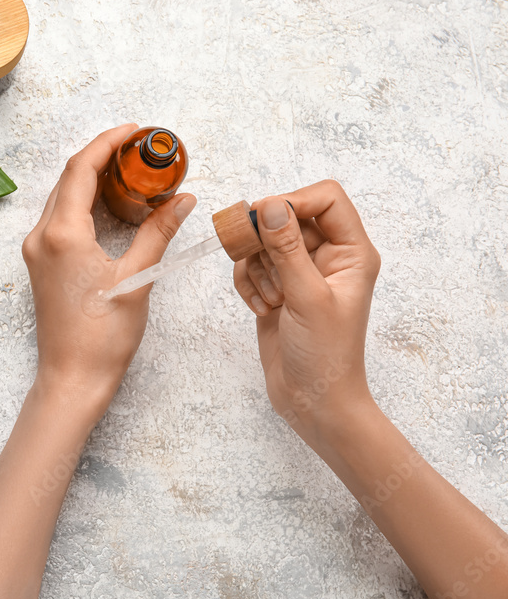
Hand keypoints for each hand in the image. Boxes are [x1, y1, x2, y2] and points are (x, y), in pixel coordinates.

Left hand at [22, 124, 195, 420]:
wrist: (72, 378)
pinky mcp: (41, 264)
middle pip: (68, 178)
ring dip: (92, 178)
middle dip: (103, 157)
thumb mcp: (138, 279)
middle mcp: (41, 237)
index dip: (108, 143)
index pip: (81, 169)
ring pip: (62, 197)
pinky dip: (84, 202)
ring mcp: (36, 251)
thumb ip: (158, 232)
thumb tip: (182, 200)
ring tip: (130, 170)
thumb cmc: (102, 337)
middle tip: (138, 149)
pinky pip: (60, 218)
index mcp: (61, 234)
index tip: (134, 131)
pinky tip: (110, 203)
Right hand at [232, 180, 380, 440]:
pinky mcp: (278, 287)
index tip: (264, 219)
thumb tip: (270, 205)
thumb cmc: (325, 355)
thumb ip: (287, 249)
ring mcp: (301, 272)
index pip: (326, 199)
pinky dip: (248, 282)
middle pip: (287, 216)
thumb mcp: (307, 298)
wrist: (313, 400)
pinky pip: (252, 265)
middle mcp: (328, 256)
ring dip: (256, 267)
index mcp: (351, 253)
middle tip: (258, 263)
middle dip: (266, 240)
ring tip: (271, 299)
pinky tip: (261, 308)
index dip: (293, 201)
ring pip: (264, 241)